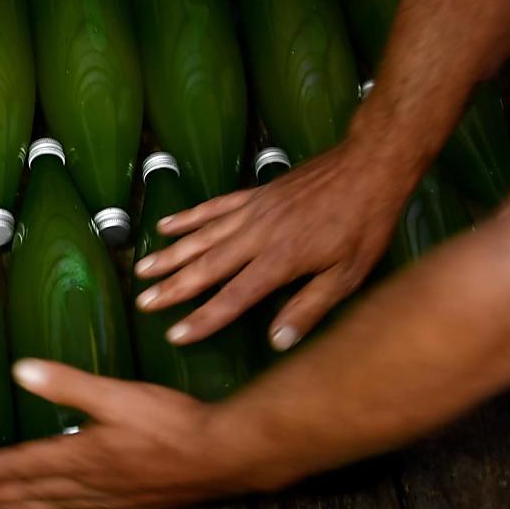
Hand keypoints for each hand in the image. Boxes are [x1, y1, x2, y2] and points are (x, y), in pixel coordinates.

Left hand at [0, 359, 278, 508]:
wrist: (222, 456)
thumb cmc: (172, 424)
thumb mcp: (117, 395)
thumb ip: (69, 384)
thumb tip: (21, 369)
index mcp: (80, 456)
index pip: (22, 464)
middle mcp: (88, 483)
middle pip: (32, 493)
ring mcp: (110, 498)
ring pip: (54, 508)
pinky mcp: (130, 505)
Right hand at [134, 134, 410, 349]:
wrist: (368, 167)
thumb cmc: (363, 225)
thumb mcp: (347, 275)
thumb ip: (309, 308)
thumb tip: (277, 341)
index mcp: (279, 262)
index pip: (232, 298)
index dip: (201, 319)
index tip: (174, 335)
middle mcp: (257, 237)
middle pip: (205, 267)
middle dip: (171, 288)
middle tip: (143, 303)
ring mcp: (252, 212)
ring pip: (200, 237)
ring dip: (169, 254)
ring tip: (141, 270)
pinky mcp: (254, 194)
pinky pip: (213, 207)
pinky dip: (187, 217)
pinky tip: (165, 226)